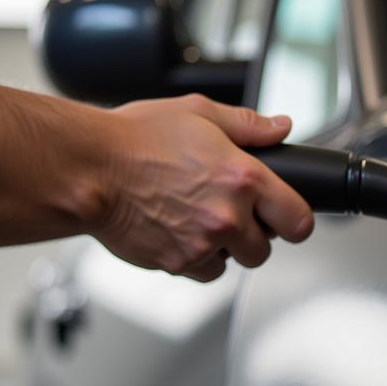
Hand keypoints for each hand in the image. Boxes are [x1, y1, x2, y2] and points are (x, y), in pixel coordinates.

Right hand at [91, 94, 313, 281]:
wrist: (87, 169)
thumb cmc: (135, 138)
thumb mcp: (198, 113)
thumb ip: (247, 125)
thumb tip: (280, 128)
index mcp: (243, 178)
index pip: (299, 220)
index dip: (296, 220)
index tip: (287, 217)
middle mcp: (228, 216)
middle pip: (267, 248)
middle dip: (255, 234)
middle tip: (232, 213)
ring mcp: (203, 244)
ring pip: (236, 263)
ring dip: (226, 248)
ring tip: (200, 219)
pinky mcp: (178, 263)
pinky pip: (205, 272)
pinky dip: (198, 258)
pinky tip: (182, 232)